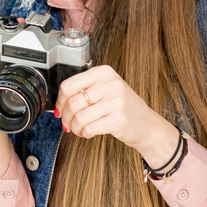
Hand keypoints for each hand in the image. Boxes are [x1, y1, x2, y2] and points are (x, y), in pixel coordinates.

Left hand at [55, 65, 178, 168]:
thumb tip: (59, 102)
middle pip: (72, 103)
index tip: (59, 109)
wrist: (148, 125)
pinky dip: (84, 133)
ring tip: (78, 129)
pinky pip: (89, 128)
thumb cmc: (124, 107)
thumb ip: (85, 90)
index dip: (59, 101)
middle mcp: (111, 84)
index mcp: (104, 73)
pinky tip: (87, 132)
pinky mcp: (118, 120)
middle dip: (66, 117)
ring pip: (79, 117)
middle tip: (67, 123)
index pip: (69, 85)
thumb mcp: (106, 89)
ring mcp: (116, 102)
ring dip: (74, 127)